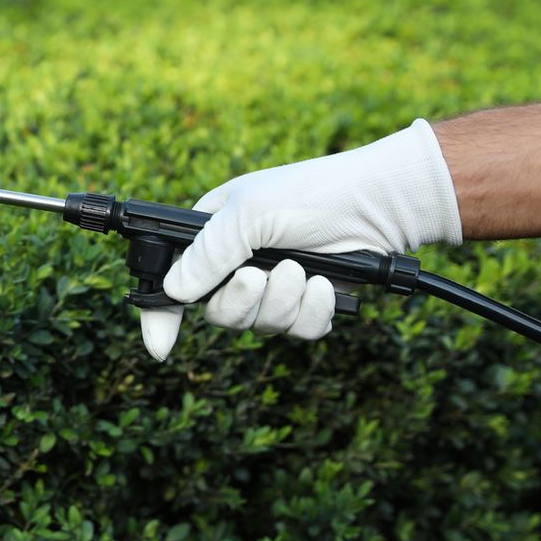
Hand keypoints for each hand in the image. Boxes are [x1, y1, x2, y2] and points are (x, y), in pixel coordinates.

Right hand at [139, 119, 462, 360]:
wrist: (380, 203)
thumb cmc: (312, 193)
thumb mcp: (250, 212)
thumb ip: (209, 252)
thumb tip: (175, 291)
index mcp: (210, 237)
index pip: (173, 282)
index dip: (161, 317)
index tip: (160, 346)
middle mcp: (237, 265)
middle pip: (218, 314)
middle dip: (242, 301)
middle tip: (260, 277)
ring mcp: (273, 286)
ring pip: (260, 325)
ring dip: (283, 303)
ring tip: (304, 271)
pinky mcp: (307, 303)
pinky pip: (297, 331)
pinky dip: (312, 313)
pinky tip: (325, 286)